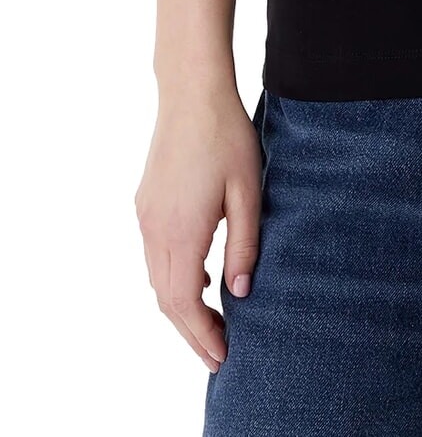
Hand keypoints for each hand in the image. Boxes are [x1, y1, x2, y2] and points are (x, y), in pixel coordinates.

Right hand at [134, 87, 262, 372]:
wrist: (191, 93)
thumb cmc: (227, 137)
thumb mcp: (248, 191)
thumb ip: (245, 245)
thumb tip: (240, 293)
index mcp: (182, 231)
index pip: (184, 302)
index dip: (202, 334)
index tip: (222, 356)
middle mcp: (155, 230)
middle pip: (166, 299)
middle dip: (191, 331)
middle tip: (218, 354)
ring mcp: (145, 216)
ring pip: (156, 279)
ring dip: (180, 306)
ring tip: (212, 324)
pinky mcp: (145, 203)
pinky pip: (154, 255)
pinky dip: (173, 278)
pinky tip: (200, 278)